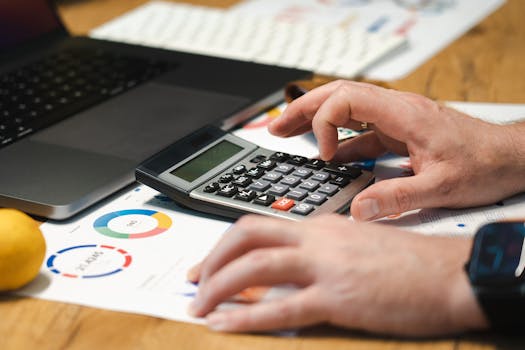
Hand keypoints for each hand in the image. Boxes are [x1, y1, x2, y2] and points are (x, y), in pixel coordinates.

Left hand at [187, 214, 487, 335]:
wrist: (450, 273)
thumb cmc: (410, 263)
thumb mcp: (358, 246)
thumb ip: (323, 252)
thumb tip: (293, 267)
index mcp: (322, 226)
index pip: (261, 226)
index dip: (227, 244)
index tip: (209, 264)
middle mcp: (318, 239)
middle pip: (248, 236)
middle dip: (211, 258)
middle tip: (193, 282)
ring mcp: (326, 266)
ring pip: (256, 266)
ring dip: (219, 286)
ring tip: (199, 307)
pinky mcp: (338, 298)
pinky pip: (282, 307)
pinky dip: (248, 317)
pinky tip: (226, 326)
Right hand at [269, 80, 524, 219]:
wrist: (511, 158)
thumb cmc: (485, 164)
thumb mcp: (442, 187)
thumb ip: (397, 198)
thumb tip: (358, 209)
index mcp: (404, 114)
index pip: (347, 98)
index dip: (325, 122)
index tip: (324, 155)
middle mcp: (397, 111)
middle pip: (339, 95)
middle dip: (303, 109)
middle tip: (276, 125)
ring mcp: (398, 120)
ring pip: (347, 109)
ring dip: (316, 120)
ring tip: (289, 132)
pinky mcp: (401, 133)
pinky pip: (362, 131)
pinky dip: (340, 140)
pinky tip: (328, 156)